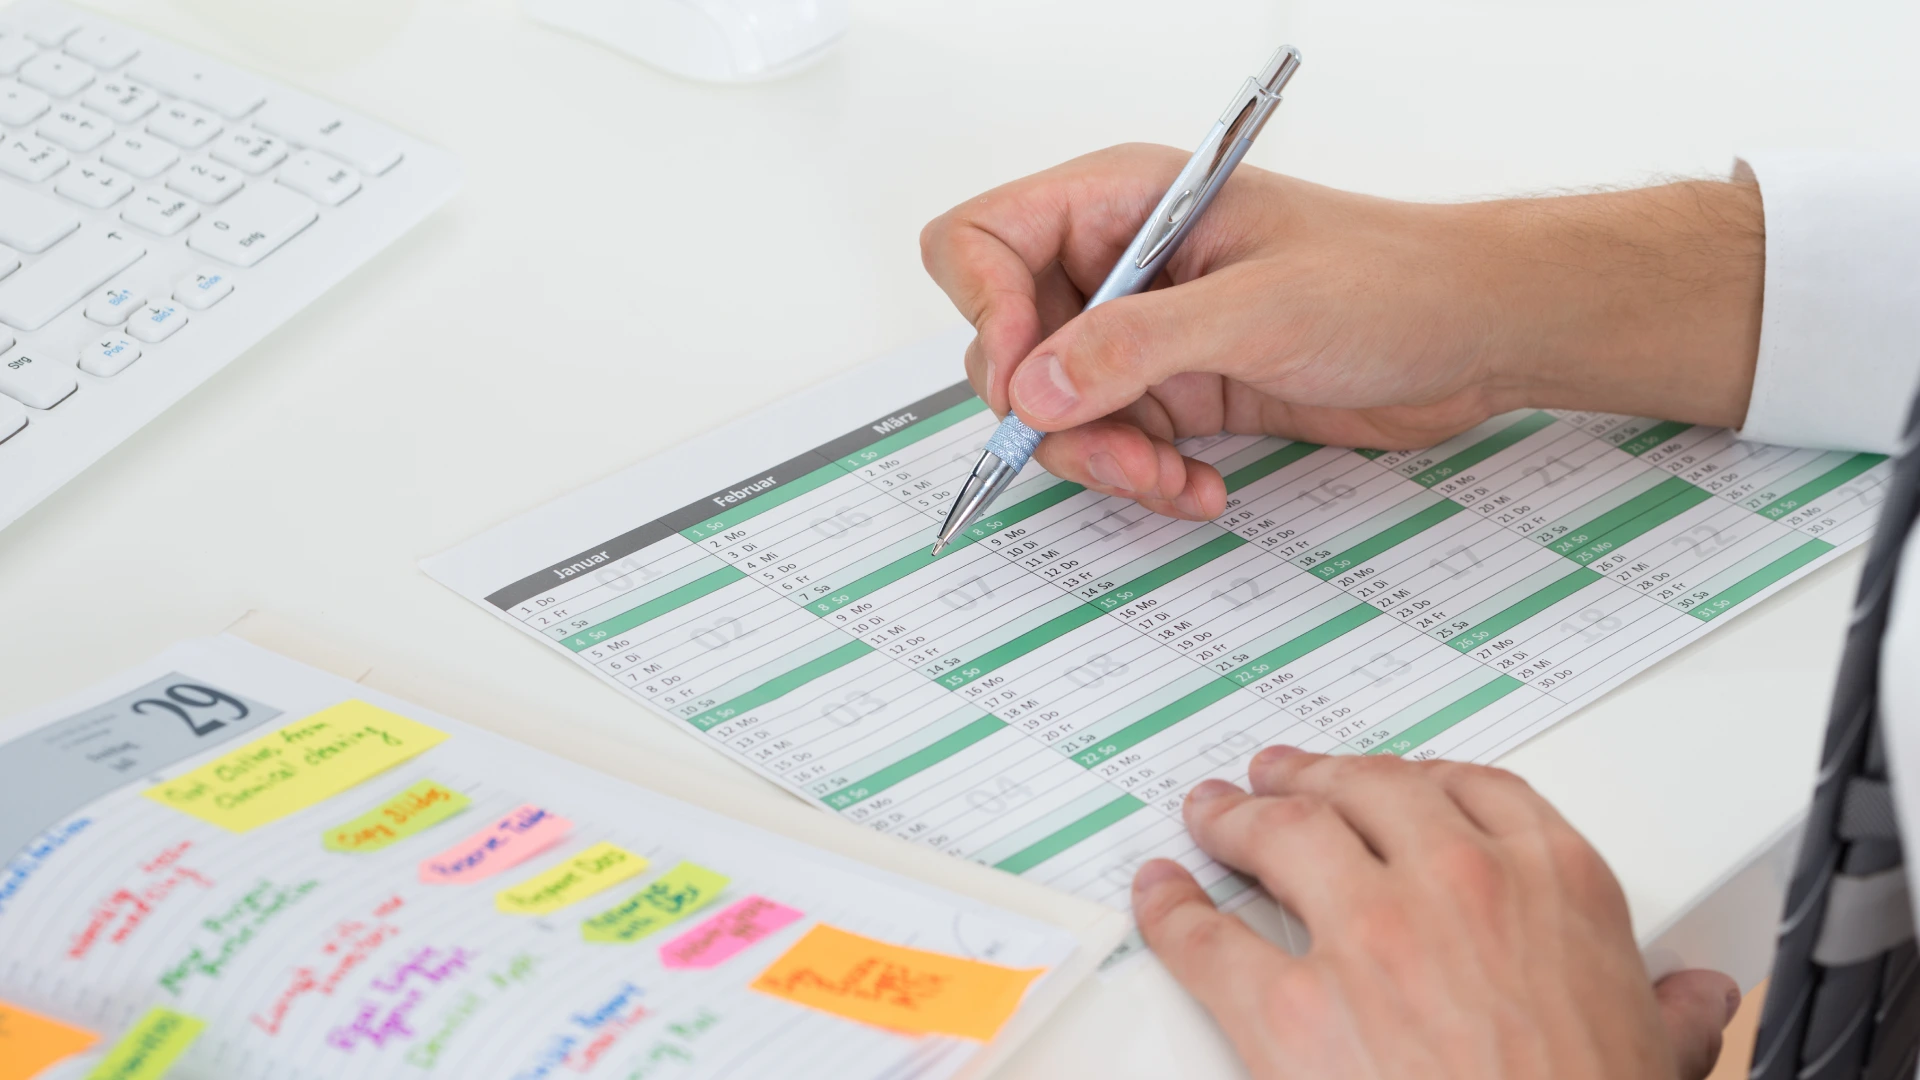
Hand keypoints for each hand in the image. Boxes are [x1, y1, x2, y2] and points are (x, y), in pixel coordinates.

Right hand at [921, 144, 1762, 520]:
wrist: (1475, 336)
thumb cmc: (1391, 282)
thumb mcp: (1256, 310)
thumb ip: (1136, 345)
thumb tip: (1035, 387)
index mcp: (1122, 204)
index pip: (983, 241)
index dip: (987, 312)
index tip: (1032, 380)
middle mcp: (1119, 265)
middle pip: (1009, 344)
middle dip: (1052, 415)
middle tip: (1119, 449)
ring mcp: (1144, 333)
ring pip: (1056, 412)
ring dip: (1103, 461)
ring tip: (1169, 478)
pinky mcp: (1176, 390)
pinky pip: (1115, 446)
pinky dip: (1144, 480)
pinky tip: (1200, 487)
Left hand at [1131, 748, 1739, 1079]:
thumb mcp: (1660, 1061)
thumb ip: (1669, 1013)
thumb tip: (1699, 997)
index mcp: (1554, 885)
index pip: (1477, 790)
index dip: (1421, 778)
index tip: (1396, 781)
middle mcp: (1456, 886)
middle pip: (1365, 793)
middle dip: (1315, 779)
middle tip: (1279, 776)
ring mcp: (1368, 938)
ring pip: (1283, 836)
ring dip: (1237, 817)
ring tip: (1213, 813)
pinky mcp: (1291, 1011)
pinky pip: (1209, 938)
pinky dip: (1171, 909)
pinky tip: (1159, 894)